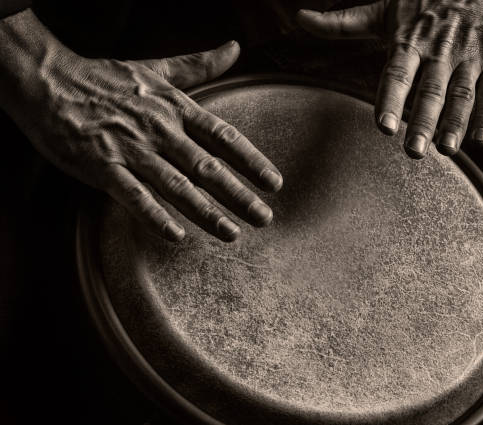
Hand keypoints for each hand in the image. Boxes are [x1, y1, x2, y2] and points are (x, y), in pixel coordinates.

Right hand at [1, 11, 282, 242]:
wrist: (49, 81)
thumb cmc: (107, 79)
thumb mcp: (158, 68)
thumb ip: (200, 64)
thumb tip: (235, 47)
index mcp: (176, 107)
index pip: (223, 138)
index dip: (252, 161)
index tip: (274, 183)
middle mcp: (160, 130)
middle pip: (207, 168)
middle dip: (239, 196)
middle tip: (264, 218)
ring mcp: (131, 149)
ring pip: (176, 186)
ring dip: (206, 212)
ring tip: (231, 234)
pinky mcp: (102, 166)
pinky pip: (133, 195)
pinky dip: (154, 215)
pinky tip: (175, 236)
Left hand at [297, 0, 482, 157]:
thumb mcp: (384, 7)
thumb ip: (343, 22)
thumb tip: (301, 19)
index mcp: (409, 39)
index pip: (397, 74)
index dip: (390, 100)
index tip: (385, 127)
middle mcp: (439, 49)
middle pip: (430, 90)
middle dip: (423, 122)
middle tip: (414, 151)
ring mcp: (471, 53)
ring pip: (462, 92)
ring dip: (455, 122)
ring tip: (447, 149)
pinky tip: (481, 139)